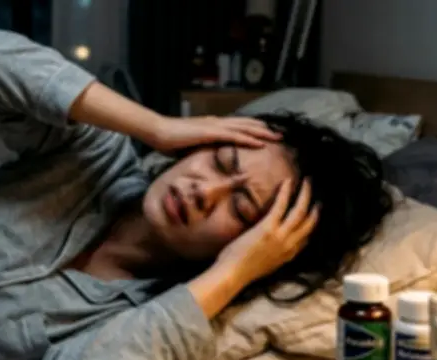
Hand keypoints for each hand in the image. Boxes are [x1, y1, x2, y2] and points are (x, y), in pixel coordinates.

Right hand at [148, 116, 280, 154]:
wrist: (157, 132)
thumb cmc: (169, 141)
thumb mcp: (189, 147)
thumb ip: (200, 150)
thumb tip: (205, 160)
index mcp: (212, 125)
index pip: (237, 126)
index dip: (252, 129)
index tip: (266, 135)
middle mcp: (216, 122)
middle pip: (245, 124)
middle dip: (263, 129)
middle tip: (279, 134)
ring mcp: (214, 126)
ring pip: (244, 128)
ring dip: (262, 133)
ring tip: (277, 137)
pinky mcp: (211, 132)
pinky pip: (234, 135)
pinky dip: (249, 138)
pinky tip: (260, 142)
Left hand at [215, 178, 319, 285]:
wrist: (232, 274)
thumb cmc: (241, 271)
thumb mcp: (265, 267)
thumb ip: (274, 256)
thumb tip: (271, 247)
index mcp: (288, 256)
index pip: (306, 238)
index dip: (311, 225)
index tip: (313, 213)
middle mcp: (289, 245)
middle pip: (309, 223)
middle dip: (315, 207)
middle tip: (316, 195)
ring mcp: (280, 236)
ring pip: (300, 211)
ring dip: (305, 194)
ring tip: (307, 182)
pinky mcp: (268, 227)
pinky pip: (281, 205)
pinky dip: (286, 191)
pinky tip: (288, 181)